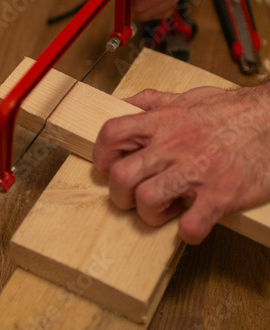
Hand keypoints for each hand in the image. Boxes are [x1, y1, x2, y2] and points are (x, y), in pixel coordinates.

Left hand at [93, 85, 269, 243]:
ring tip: (163, 210)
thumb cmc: (230, 110)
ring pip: (147, 201)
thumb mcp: (187, 97)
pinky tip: (192, 223)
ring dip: (149, 214)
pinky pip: (191, 225)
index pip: (111, 135)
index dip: (101, 155)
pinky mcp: (221, 194)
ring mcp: (196, 171)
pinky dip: (187, 232)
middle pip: (121, 176)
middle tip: (134, 197)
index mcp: (163, 122)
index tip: (108, 167)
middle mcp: (173, 145)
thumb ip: (152, 101)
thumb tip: (123, 104)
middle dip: (120, 194)